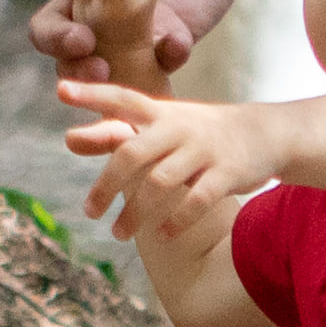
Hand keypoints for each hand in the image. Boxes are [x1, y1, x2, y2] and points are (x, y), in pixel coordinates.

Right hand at [37, 0, 178, 94]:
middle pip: (55, 29)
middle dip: (58, 42)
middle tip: (79, 41)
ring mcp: (129, 20)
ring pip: (95, 59)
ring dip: (91, 71)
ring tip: (102, 71)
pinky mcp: (169, 33)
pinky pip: (161, 56)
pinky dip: (166, 54)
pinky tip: (174, 43)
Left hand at [58, 76, 273, 259]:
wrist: (265, 133)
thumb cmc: (198, 132)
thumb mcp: (162, 125)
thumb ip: (116, 133)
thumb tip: (68, 139)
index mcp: (160, 113)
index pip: (122, 98)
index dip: (92, 94)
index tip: (60, 91)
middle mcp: (179, 127)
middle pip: (133, 153)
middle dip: (106, 184)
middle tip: (88, 212)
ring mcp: (204, 150)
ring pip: (160, 183)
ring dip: (135, 212)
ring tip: (117, 234)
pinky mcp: (227, 173)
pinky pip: (197, 200)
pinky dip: (177, 220)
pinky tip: (161, 235)